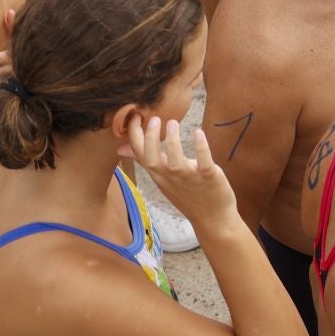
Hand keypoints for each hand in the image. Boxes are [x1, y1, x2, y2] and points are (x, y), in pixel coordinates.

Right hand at [121, 114, 235, 225]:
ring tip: (172, 122)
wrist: (213, 219)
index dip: (135, 135)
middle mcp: (171, 177)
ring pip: (176, 162)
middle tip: (154, 118)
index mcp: (159, 175)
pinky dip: (201, 148)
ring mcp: (190, 178)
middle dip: (150, 139)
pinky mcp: (209, 177)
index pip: (141, 154)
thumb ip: (144, 160)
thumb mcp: (162, 178)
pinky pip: (204, 163)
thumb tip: (121, 148)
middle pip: (153, 160)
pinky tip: (198, 132)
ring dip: (173, 142)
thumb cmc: (187, 194)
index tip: (134, 116)